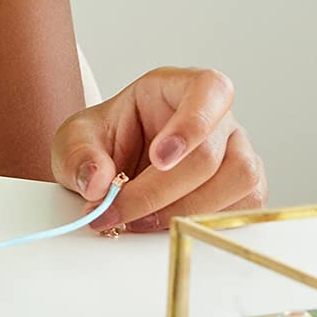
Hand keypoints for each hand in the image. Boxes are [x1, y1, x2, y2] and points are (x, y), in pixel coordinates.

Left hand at [51, 67, 266, 233]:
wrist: (109, 171)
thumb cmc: (102, 143)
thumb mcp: (74, 140)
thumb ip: (80, 155)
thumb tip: (98, 182)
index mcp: (179, 87)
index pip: (209, 90)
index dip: (192, 124)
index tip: (159, 158)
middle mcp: (217, 118)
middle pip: (213, 154)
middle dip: (162, 191)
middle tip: (119, 210)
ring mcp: (236, 154)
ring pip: (239, 183)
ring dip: (186, 211)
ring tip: (139, 222)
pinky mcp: (242, 191)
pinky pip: (242, 211)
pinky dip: (203, 226)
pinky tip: (165, 228)